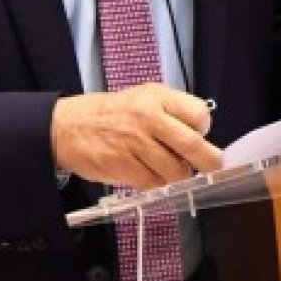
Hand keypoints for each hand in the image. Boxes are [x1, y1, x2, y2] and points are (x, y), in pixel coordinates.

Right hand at [50, 83, 221, 189]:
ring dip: (178, 176)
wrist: (67, 127)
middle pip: (193, 144)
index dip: (203, 129)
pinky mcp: (122, 165)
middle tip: (212, 168)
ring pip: (175, 170)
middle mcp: (147, 116)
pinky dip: (157, 184)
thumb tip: (201, 137)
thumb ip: (171, 113)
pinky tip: (149, 175)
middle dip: (209, 161)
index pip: (198, 114)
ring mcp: (134, 142)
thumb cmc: (110, 114)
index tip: (199, 135)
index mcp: (156, 96)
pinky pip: (153, 184)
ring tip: (169, 170)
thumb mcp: (142, 99)